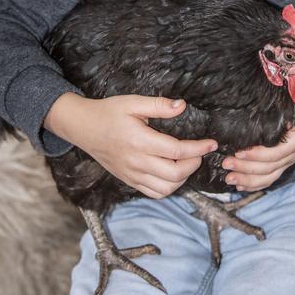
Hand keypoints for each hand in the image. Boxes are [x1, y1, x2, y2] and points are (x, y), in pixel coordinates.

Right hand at [44, 92, 217, 198]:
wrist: (82, 128)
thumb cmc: (108, 112)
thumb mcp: (132, 102)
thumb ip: (159, 105)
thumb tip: (182, 106)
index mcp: (139, 141)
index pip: (177, 151)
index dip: (198, 148)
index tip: (212, 143)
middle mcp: (136, 162)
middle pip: (175, 174)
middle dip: (194, 164)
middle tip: (201, 152)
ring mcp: (132, 174)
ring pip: (166, 188)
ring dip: (184, 178)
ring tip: (189, 162)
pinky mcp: (129, 180)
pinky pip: (153, 193)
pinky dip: (169, 187)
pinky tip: (174, 173)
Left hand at [221, 81, 294, 191]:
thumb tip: (285, 119)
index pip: (275, 154)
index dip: (256, 155)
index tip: (239, 152)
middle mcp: (292, 154)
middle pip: (269, 168)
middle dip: (246, 168)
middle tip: (226, 164)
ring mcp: (288, 160)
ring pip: (268, 176)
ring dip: (248, 179)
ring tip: (229, 178)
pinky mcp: (283, 162)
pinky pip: (270, 178)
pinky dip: (255, 183)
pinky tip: (241, 185)